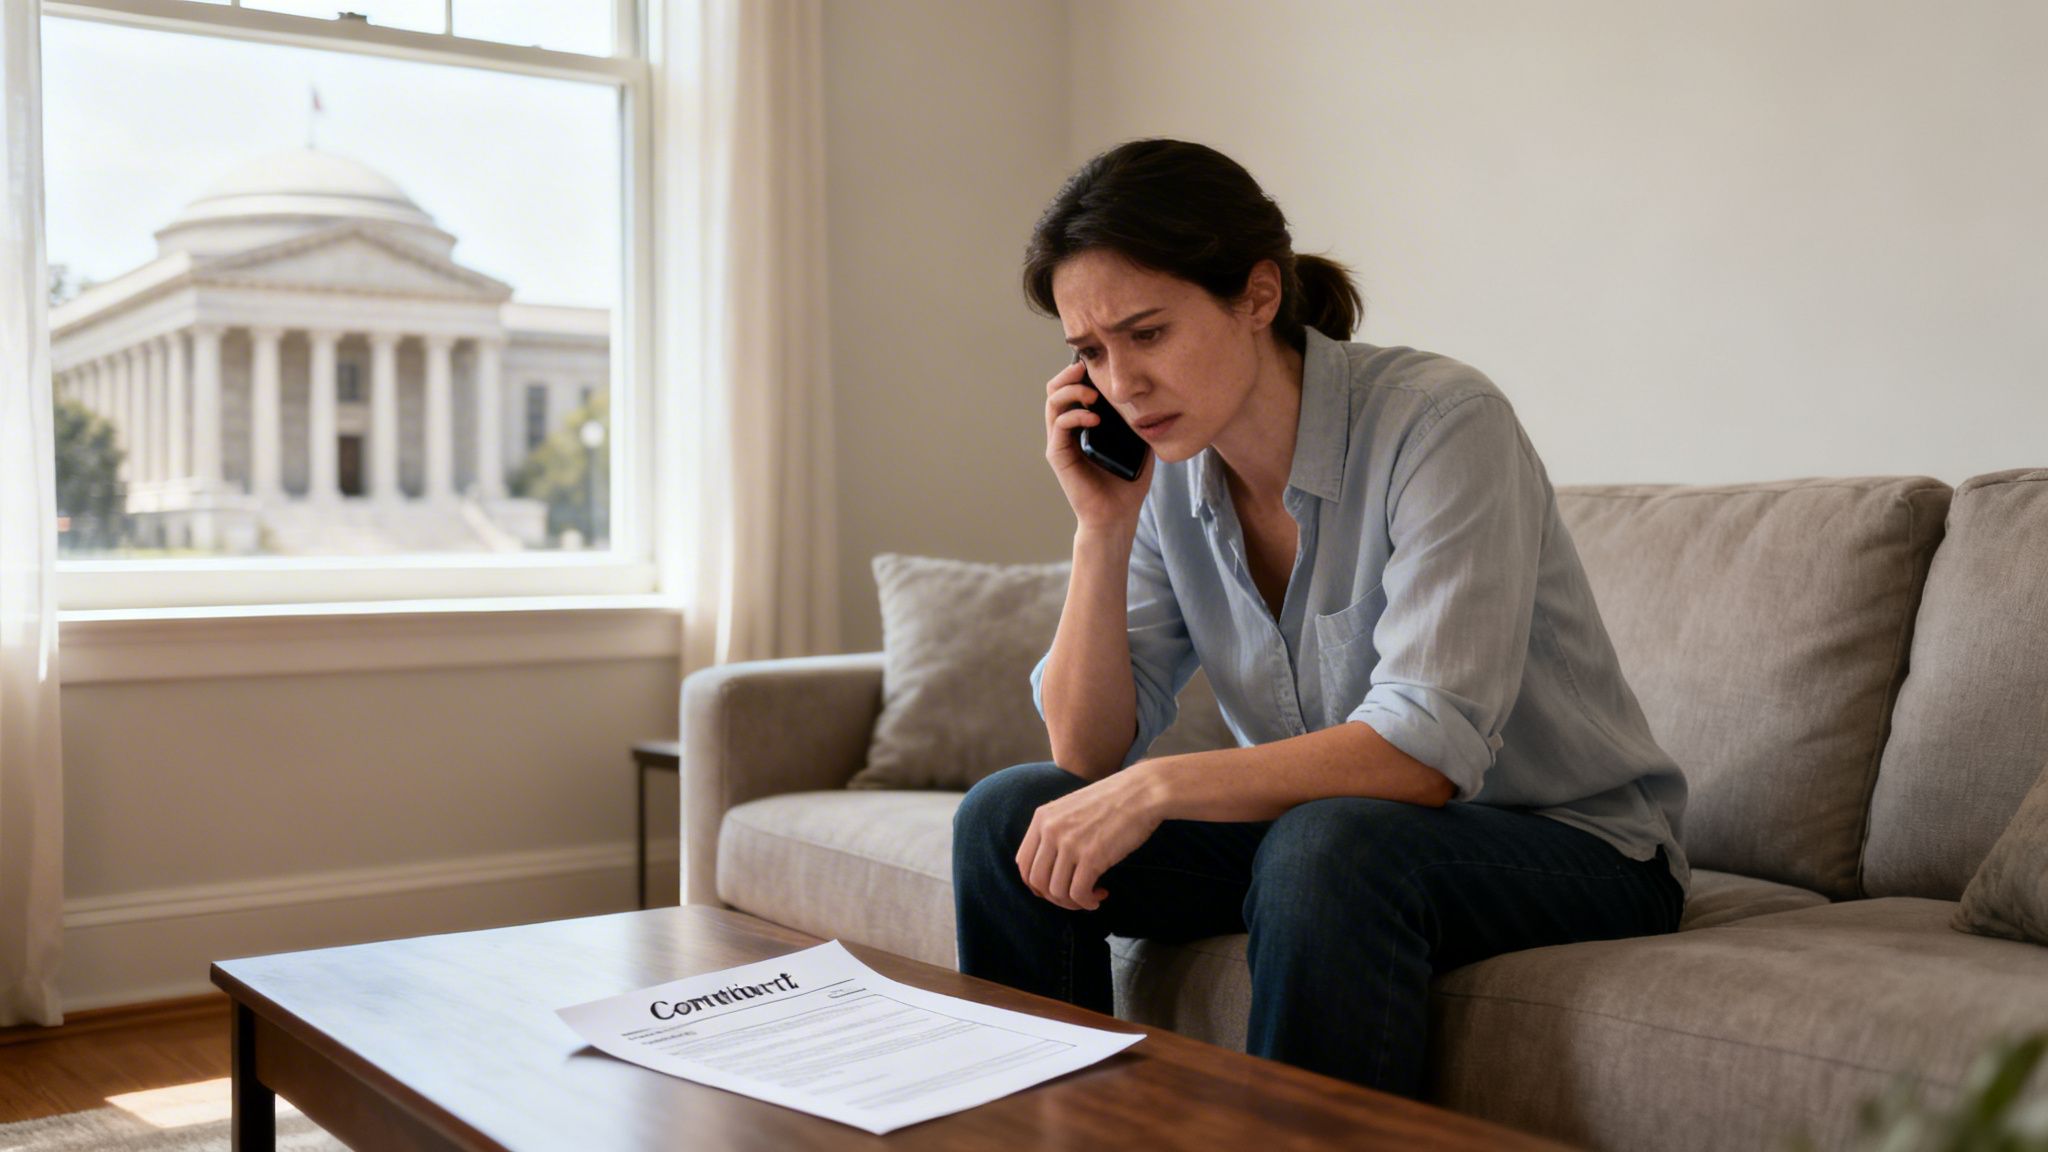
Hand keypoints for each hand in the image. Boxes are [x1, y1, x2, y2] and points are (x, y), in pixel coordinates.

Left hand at [1015, 765, 1164, 910]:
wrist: (1142, 791)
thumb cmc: (1112, 800)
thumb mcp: (1071, 808)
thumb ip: (1055, 830)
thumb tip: (1050, 866)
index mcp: (1042, 818)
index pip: (1023, 863)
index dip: (1036, 884)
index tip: (1054, 889)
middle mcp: (1050, 831)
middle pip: (1036, 881)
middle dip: (1053, 897)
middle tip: (1073, 897)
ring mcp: (1069, 844)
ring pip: (1056, 892)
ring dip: (1072, 902)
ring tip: (1091, 896)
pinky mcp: (1091, 858)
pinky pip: (1078, 894)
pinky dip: (1088, 902)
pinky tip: (1100, 896)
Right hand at [1044, 360, 1152, 533]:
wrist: (1117, 514)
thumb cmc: (1127, 481)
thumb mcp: (1139, 442)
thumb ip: (1137, 418)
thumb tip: (1151, 395)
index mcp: (1083, 423)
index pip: (1073, 388)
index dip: (1080, 371)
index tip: (1099, 362)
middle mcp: (1067, 429)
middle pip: (1056, 389)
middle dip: (1069, 373)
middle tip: (1086, 368)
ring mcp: (1060, 442)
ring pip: (1053, 402)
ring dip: (1071, 391)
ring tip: (1092, 394)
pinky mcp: (1058, 456)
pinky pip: (1059, 426)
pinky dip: (1074, 416)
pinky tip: (1093, 418)